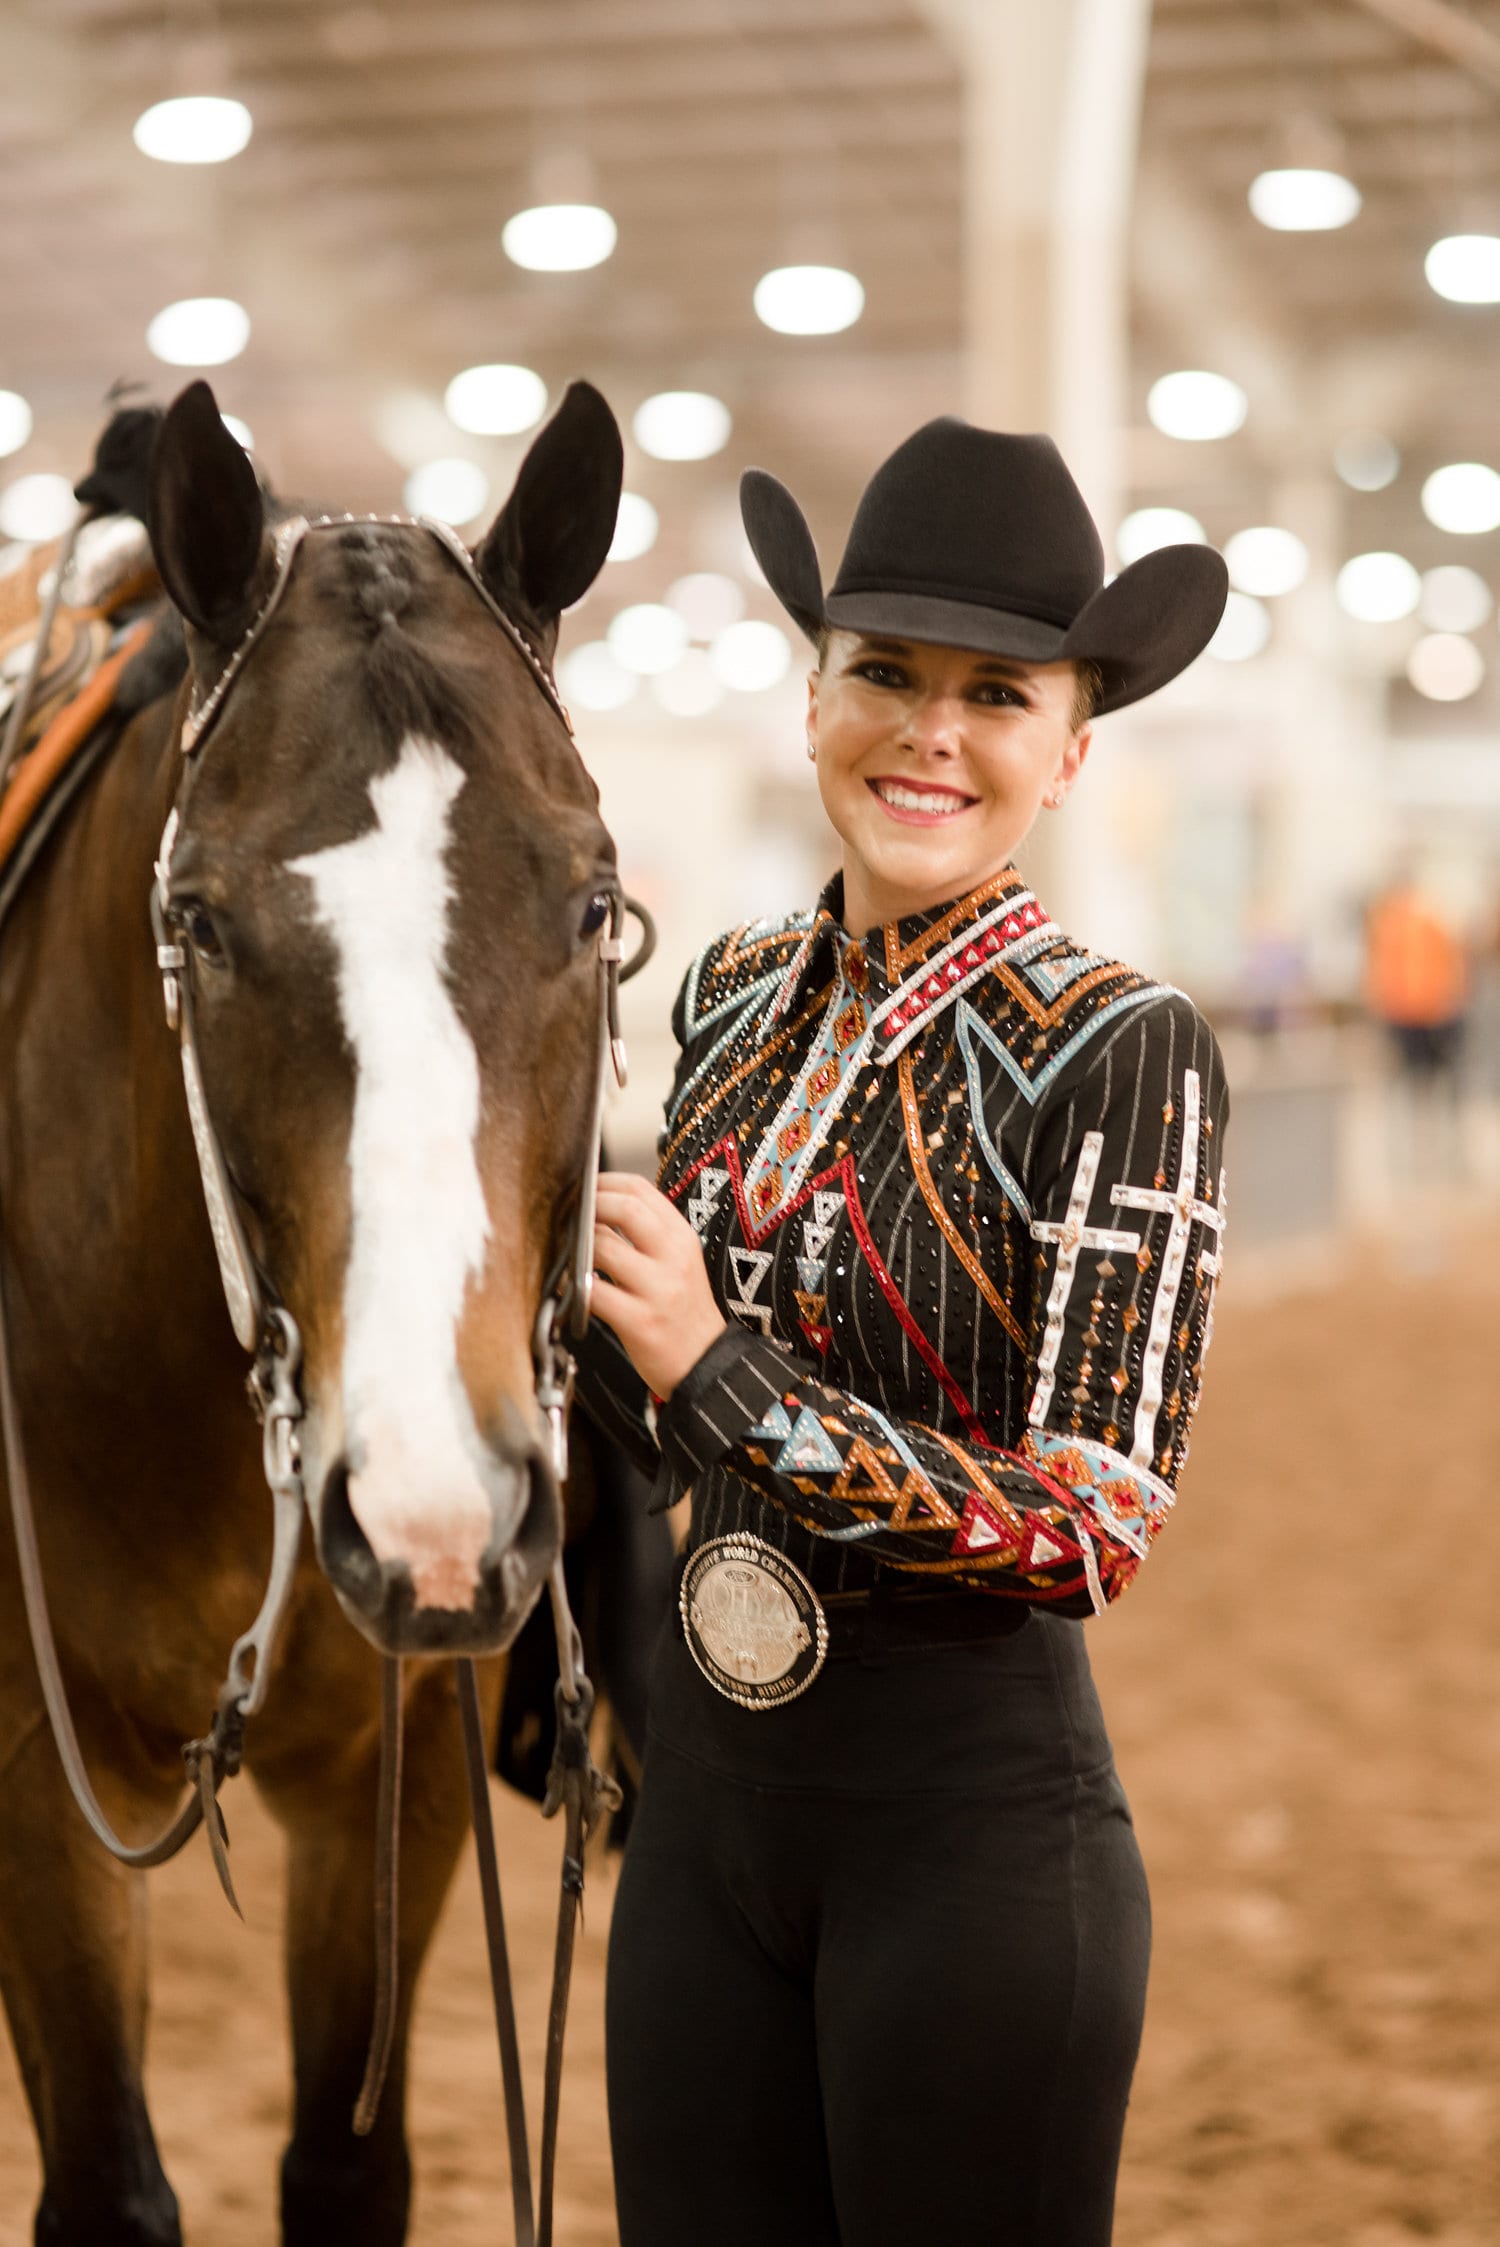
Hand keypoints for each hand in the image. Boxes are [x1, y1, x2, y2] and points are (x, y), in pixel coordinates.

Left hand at [589, 1172, 727, 1398]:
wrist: (706, 1362)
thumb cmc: (682, 1311)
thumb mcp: (677, 1262)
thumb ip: (646, 1234)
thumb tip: (595, 1208)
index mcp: (681, 1237)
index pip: (639, 1189)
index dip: (603, 1181)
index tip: (583, 1189)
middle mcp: (673, 1257)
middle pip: (623, 1208)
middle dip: (587, 1206)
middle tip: (569, 1216)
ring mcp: (658, 1289)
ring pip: (602, 1247)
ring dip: (575, 1247)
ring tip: (568, 1254)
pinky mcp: (640, 1321)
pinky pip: (595, 1293)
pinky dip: (575, 1287)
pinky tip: (571, 1288)